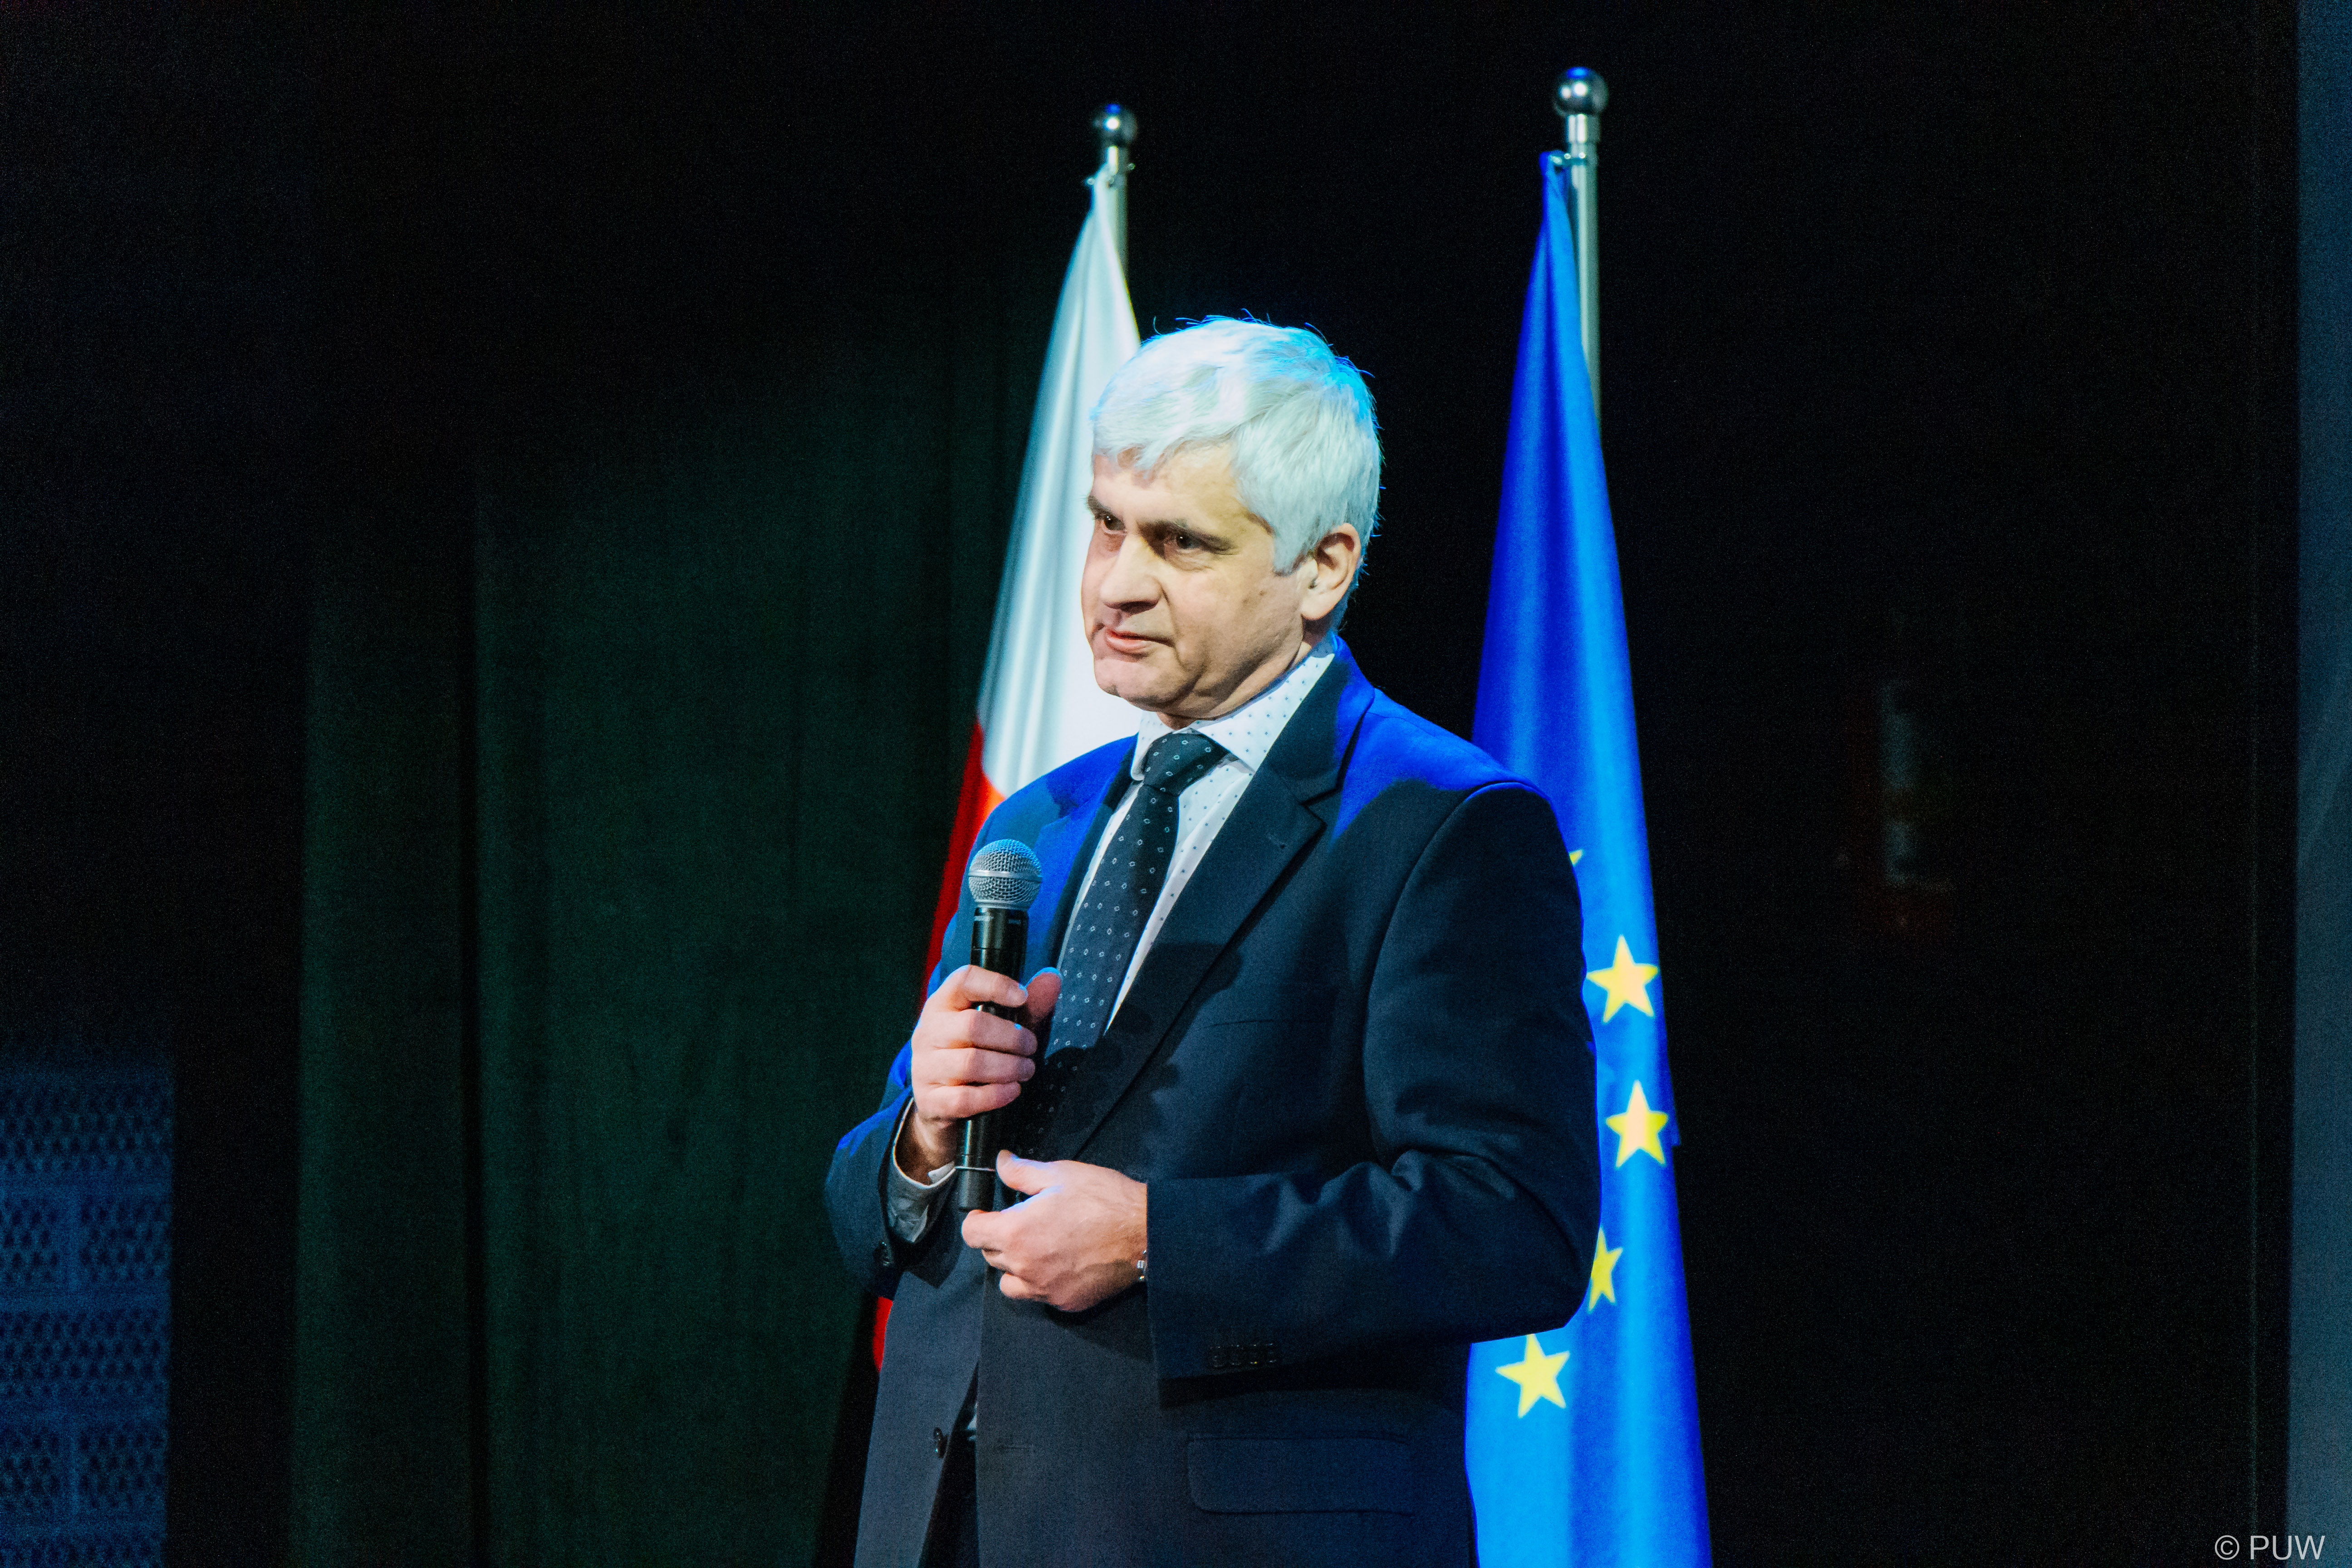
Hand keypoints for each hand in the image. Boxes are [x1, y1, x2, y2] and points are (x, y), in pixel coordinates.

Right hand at [896, 966, 1062, 1179]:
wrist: (942, 1105)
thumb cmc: (976, 1054)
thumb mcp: (1002, 1027)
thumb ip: (1028, 1004)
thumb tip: (1052, 978)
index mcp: (944, 1004)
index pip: (963, 981)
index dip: (995, 985)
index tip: (1022, 997)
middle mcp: (928, 1032)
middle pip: (972, 1025)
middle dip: (1012, 1038)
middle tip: (1031, 1047)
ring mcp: (924, 1067)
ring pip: (970, 1063)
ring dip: (1008, 1067)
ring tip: (1026, 1070)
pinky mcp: (929, 1100)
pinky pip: (964, 1098)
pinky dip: (995, 1095)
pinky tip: (1012, 1090)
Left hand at [960, 1150, 1145, 1312]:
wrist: (1145, 1234)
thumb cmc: (1104, 1200)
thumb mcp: (1060, 1174)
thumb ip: (1022, 1172)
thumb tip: (1001, 1163)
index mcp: (1016, 1232)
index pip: (972, 1234)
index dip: (977, 1220)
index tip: (986, 1214)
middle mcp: (1024, 1267)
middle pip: (990, 1257)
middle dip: (999, 1239)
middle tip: (1023, 1222)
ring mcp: (1044, 1289)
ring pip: (1009, 1283)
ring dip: (1014, 1266)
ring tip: (1036, 1248)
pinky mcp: (1065, 1302)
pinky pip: (1039, 1296)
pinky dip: (1042, 1282)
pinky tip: (1060, 1263)